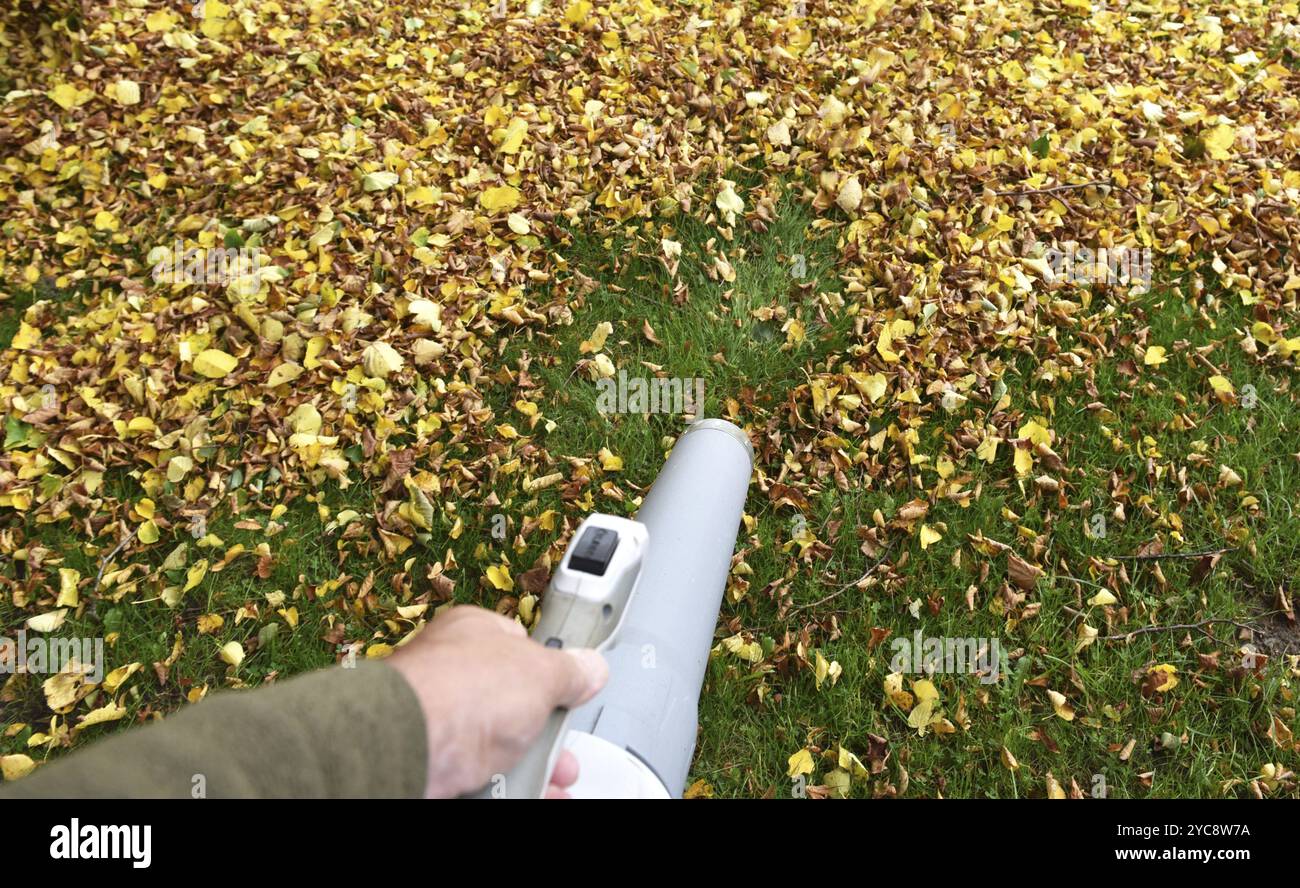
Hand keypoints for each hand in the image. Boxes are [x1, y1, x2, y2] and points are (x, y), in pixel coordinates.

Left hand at [387, 605, 607, 797]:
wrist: (411, 744)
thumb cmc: (463, 691)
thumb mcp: (543, 672)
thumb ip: (571, 671)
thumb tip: (591, 667)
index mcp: (476, 634)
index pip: (521, 646)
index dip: (551, 671)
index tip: (573, 694)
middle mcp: (455, 673)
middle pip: (513, 704)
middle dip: (546, 734)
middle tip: (564, 752)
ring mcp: (443, 720)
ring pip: (497, 745)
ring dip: (532, 767)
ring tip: (555, 782)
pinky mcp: (436, 760)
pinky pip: (479, 776)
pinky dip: (507, 788)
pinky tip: (530, 793)